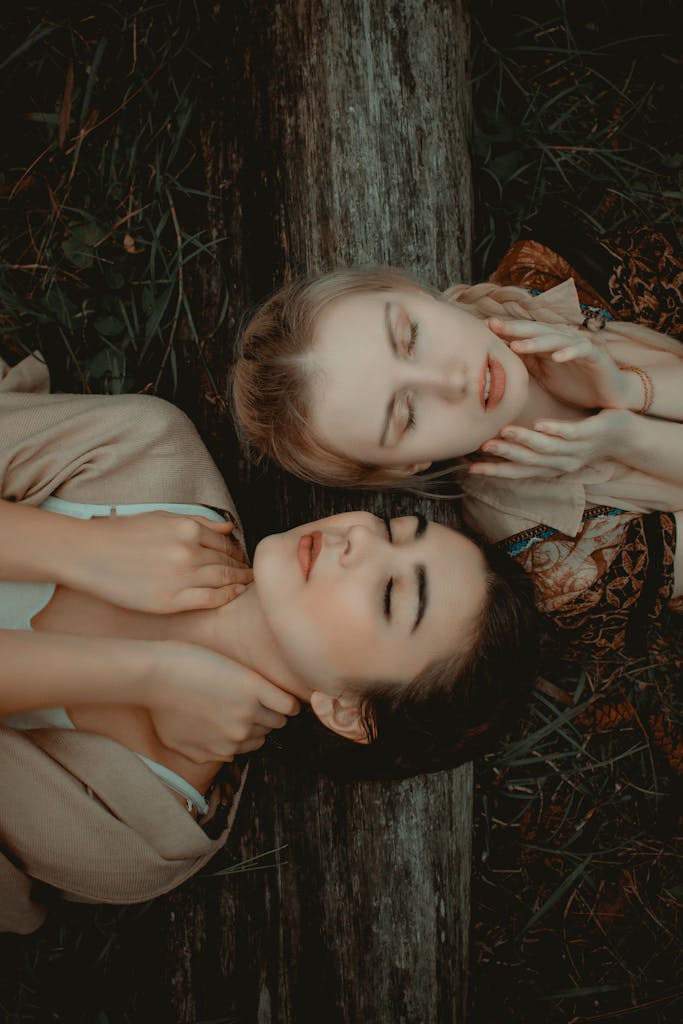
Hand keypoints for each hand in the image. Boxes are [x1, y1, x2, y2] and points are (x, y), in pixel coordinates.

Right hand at [74, 511, 252, 612]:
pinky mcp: (170, 601)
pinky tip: (233, 595)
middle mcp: (188, 551)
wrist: (88, 554)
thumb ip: (199, 521)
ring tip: (247, 585)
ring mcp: (181, 577)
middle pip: (227, 561)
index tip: (242, 559)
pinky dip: (226, 597)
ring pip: (223, 580)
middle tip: (252, 575)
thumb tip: (230, 526)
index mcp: (187, 528)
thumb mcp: (162, 517)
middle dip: (242, 568)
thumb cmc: (123, 534)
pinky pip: (210, 600)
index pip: (225, 542)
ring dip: (239, 582)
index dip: (237, 552)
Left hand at [148, 642, 299, 763]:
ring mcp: (248, 712)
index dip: (251, 730)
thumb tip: (225, 757)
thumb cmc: (161, 705)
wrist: (156, 675)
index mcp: (223, 749)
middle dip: (262, 720)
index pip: (252, 744)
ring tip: (269, 698)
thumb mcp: (175, 742)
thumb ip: (202, 755)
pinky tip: (281, 695)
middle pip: (266, 731)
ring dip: (276, 710)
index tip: (249, 718)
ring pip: (278, 718)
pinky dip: (288, 702)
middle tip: (257, 704)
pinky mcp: (253, 687)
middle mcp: (238, 736)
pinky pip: (286, 703)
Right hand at [470, 410, 630, 478]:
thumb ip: (531, 446)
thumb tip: (501, 440)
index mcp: (551, 467)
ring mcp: (576, 449)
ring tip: (505, 432)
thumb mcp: (555, 446)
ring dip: (524, 442)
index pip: (519, 472)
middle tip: (481, 450)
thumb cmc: (583, 439)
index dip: (495, 471)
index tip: (471, 468)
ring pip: (546, 449)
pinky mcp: (589, 434)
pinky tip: (539, 422)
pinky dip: (554, 430)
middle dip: (504, 458)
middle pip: (529, 463)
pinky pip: (570, 433)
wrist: (623, 436)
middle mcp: (561, 463)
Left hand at [488, 317, 631, 410]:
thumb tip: (499, 359)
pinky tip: (557, 357)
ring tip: (518, 345)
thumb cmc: (576, 386)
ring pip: (556, 338)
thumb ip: (527, 364)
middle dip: (516, 328)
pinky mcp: (597, 355)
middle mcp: (564, 340)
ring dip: (537, 341)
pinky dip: (569, 352)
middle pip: (537, 330)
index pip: (525, 333)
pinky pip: (582, 350)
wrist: (609, 396)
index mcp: (549, 344)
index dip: (506, 330)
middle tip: (494, 325)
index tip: (484, 328)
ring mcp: (580, 345)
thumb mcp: (545, 375)